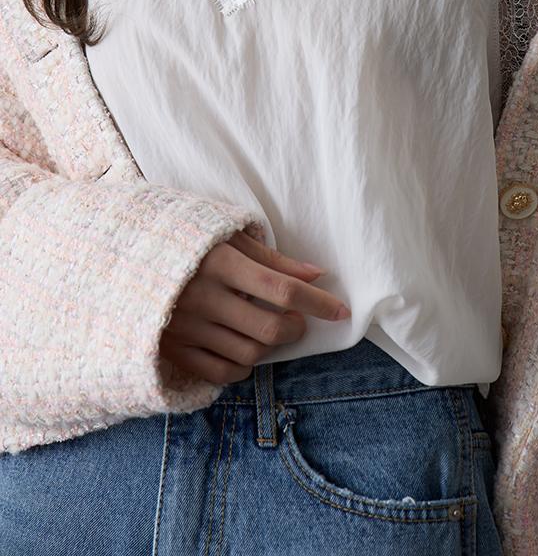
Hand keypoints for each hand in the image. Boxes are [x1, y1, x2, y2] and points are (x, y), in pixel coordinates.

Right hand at [159, 229, 350, 385]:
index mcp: (220, 262)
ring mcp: (187, 328)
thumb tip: (316, 275)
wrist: (123, 257)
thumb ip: (273, 259)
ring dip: (270, 347)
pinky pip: (221, 373)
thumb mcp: (228, 237)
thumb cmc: (186, 241)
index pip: (282, 288)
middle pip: (268, 328)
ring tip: (270, 329)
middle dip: (295, 328)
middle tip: (298, 319)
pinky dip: (243, 367)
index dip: (318, 302)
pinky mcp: (174, 350)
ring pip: (248, 354)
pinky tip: (245, 348)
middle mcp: (204, 297)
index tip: (341, 310)